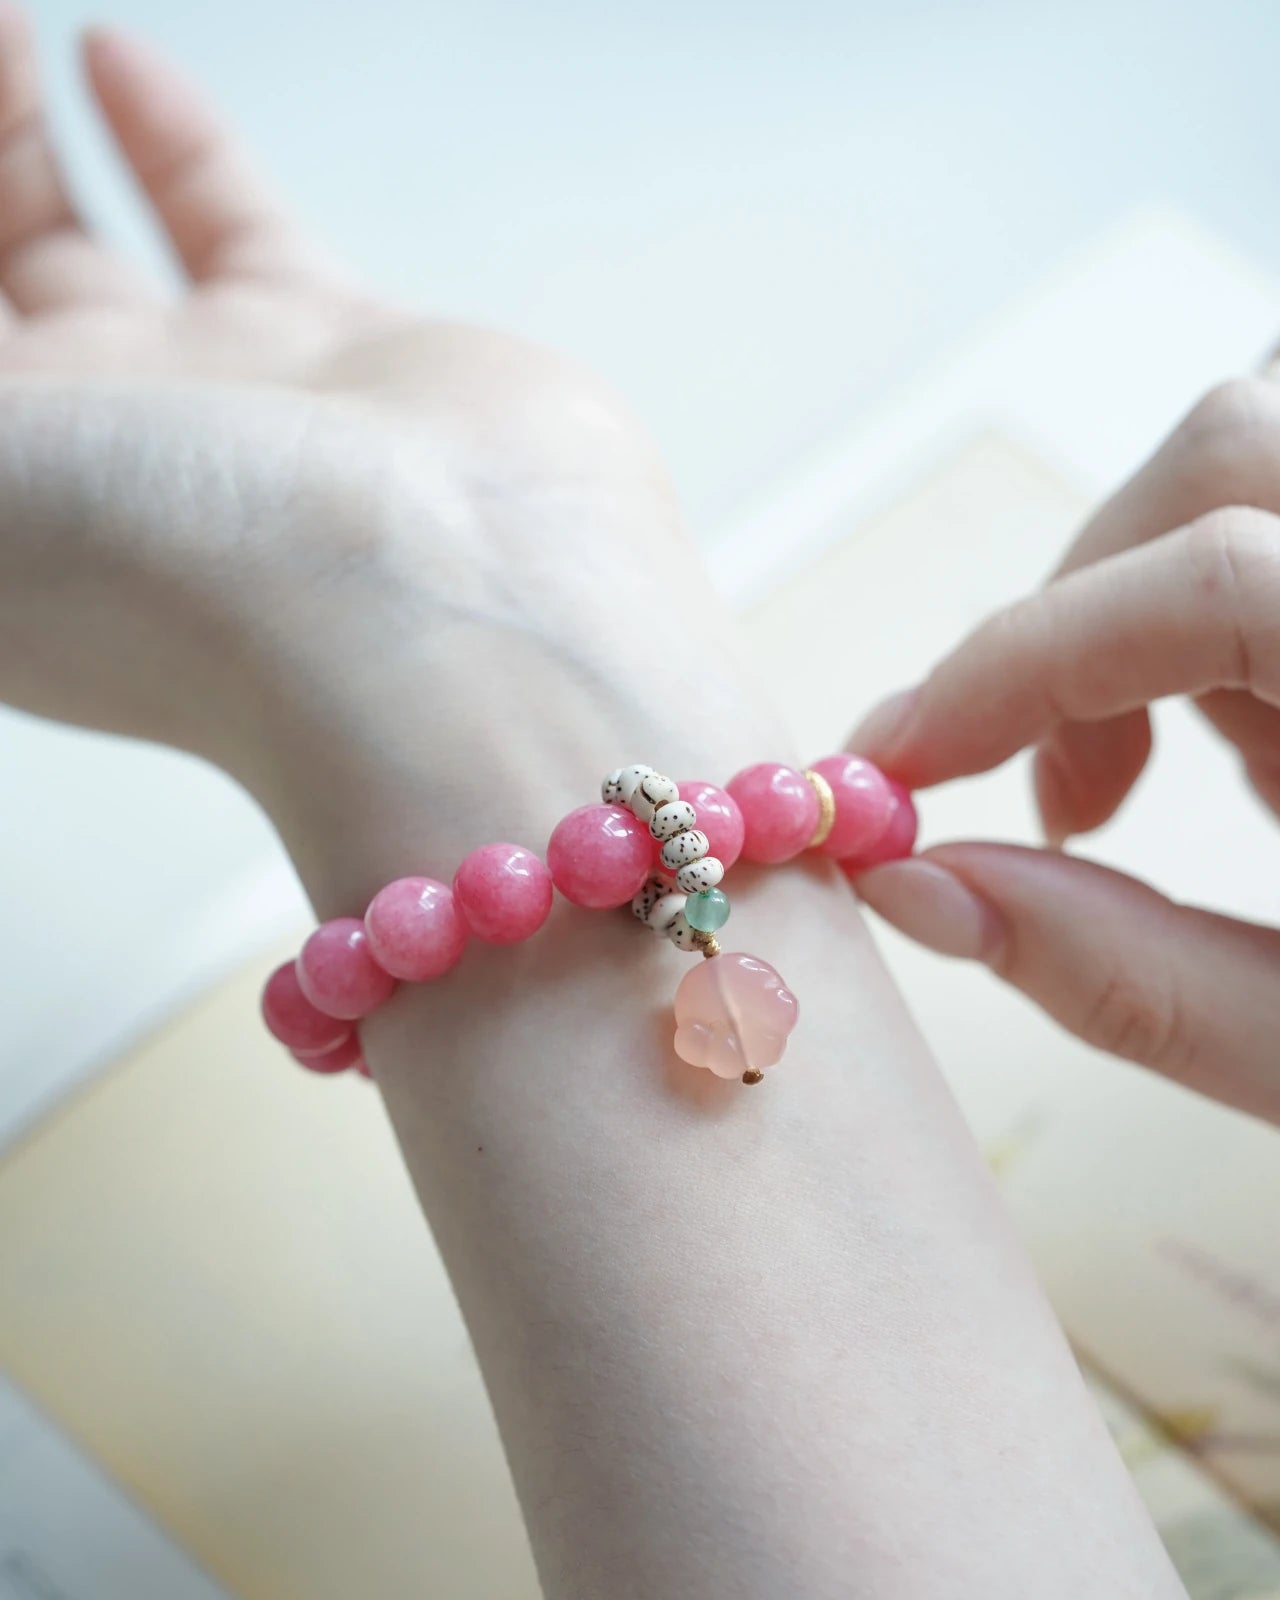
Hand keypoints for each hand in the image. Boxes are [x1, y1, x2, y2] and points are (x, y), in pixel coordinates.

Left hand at [0, 11, 763, 887]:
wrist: (446, 618)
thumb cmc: (194, 588)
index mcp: (1, 520)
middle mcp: (99, 470)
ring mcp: (218, 408)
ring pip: (84, 241)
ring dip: (24, 133)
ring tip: (9, 34)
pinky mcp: (336, 352)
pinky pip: (221, 220)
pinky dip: (163, 137)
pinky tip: (112, 58)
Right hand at [847, 376, 1279, 1124]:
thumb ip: (1120, 976)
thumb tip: (916, 887)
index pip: (1209, 583)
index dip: (1019, 660)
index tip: (901, 760)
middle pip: (1228, 450)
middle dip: (1089, 620)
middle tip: (1075, 805)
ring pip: (1267, 439)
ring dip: (1185, 591)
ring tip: (1243, 775)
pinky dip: (1255, 577)